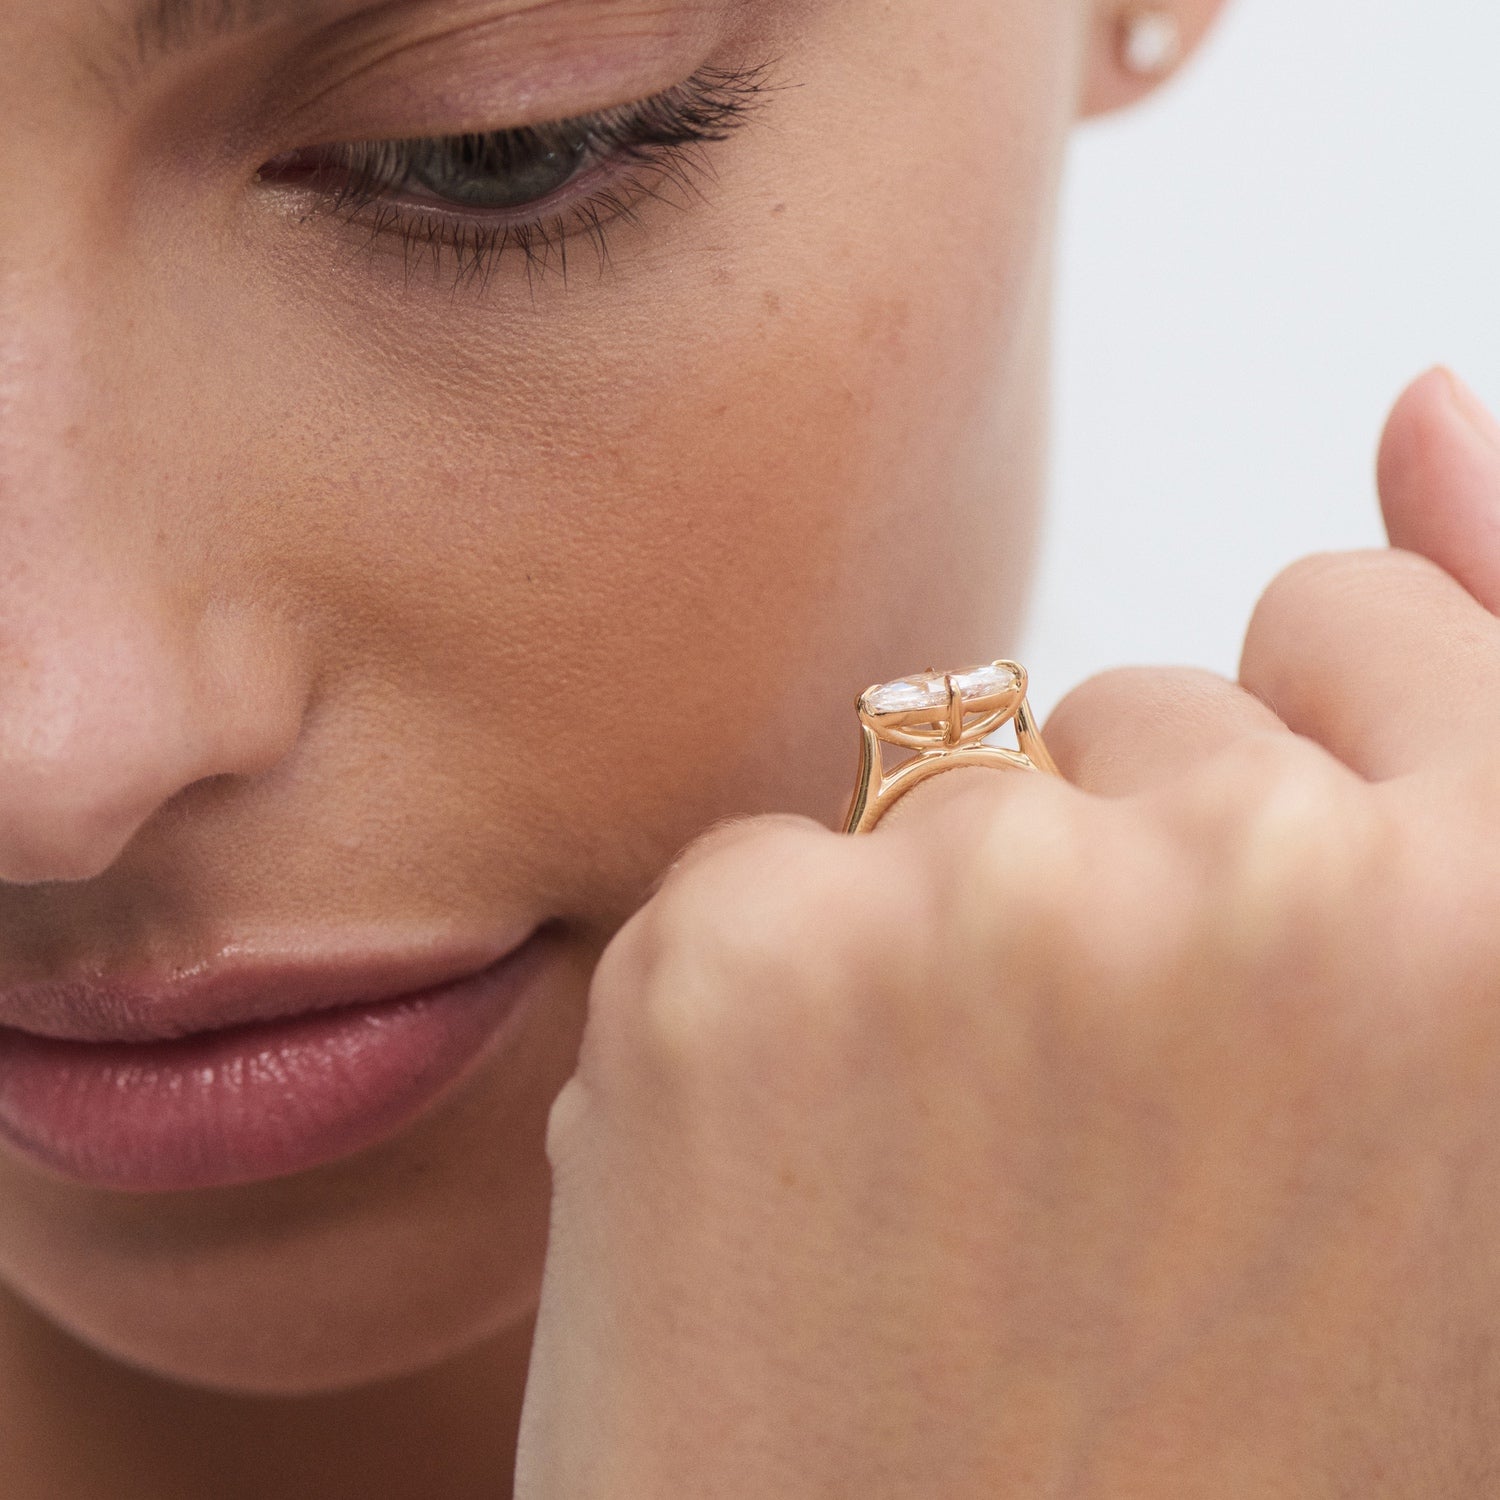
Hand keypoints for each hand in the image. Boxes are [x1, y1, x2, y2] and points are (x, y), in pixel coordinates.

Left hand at [515, 370, 1499, 1498]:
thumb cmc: (1221, 1418)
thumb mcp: (1443, 1083)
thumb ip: (1467, 713)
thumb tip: (1419, 392)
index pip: (1356, 621)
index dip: (1291, 767)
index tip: (1249, 945)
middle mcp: (1263, 881)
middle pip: (1133, 704)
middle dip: (1112, 870)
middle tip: (1100, 1148)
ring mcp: (979, 907)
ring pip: (943, 785)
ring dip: (944, 946)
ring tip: (960, 1205)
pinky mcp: (734, 966)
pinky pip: (764, 870)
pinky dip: (768, 1001)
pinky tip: (803, 1208)